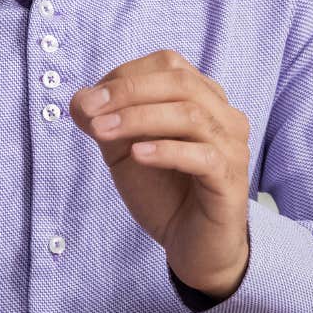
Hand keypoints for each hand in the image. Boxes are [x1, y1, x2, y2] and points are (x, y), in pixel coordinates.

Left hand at [71, 50, 251, 297]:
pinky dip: (167, 150)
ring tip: (102, 132)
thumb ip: (106, 122)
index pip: (168, 65)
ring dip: (139, 119)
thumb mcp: (124, 151)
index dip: (125, 76)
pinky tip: (138, 155)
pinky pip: (204, 156)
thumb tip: (80, 100)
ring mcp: (232, 147)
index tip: (87, 100)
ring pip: (190, 115)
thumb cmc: (163, 192)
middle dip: (128, 91)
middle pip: (180, 82)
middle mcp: (225, 115)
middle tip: (89, 110)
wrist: (192, 247)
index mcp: (203, 98)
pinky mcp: (232, 180)